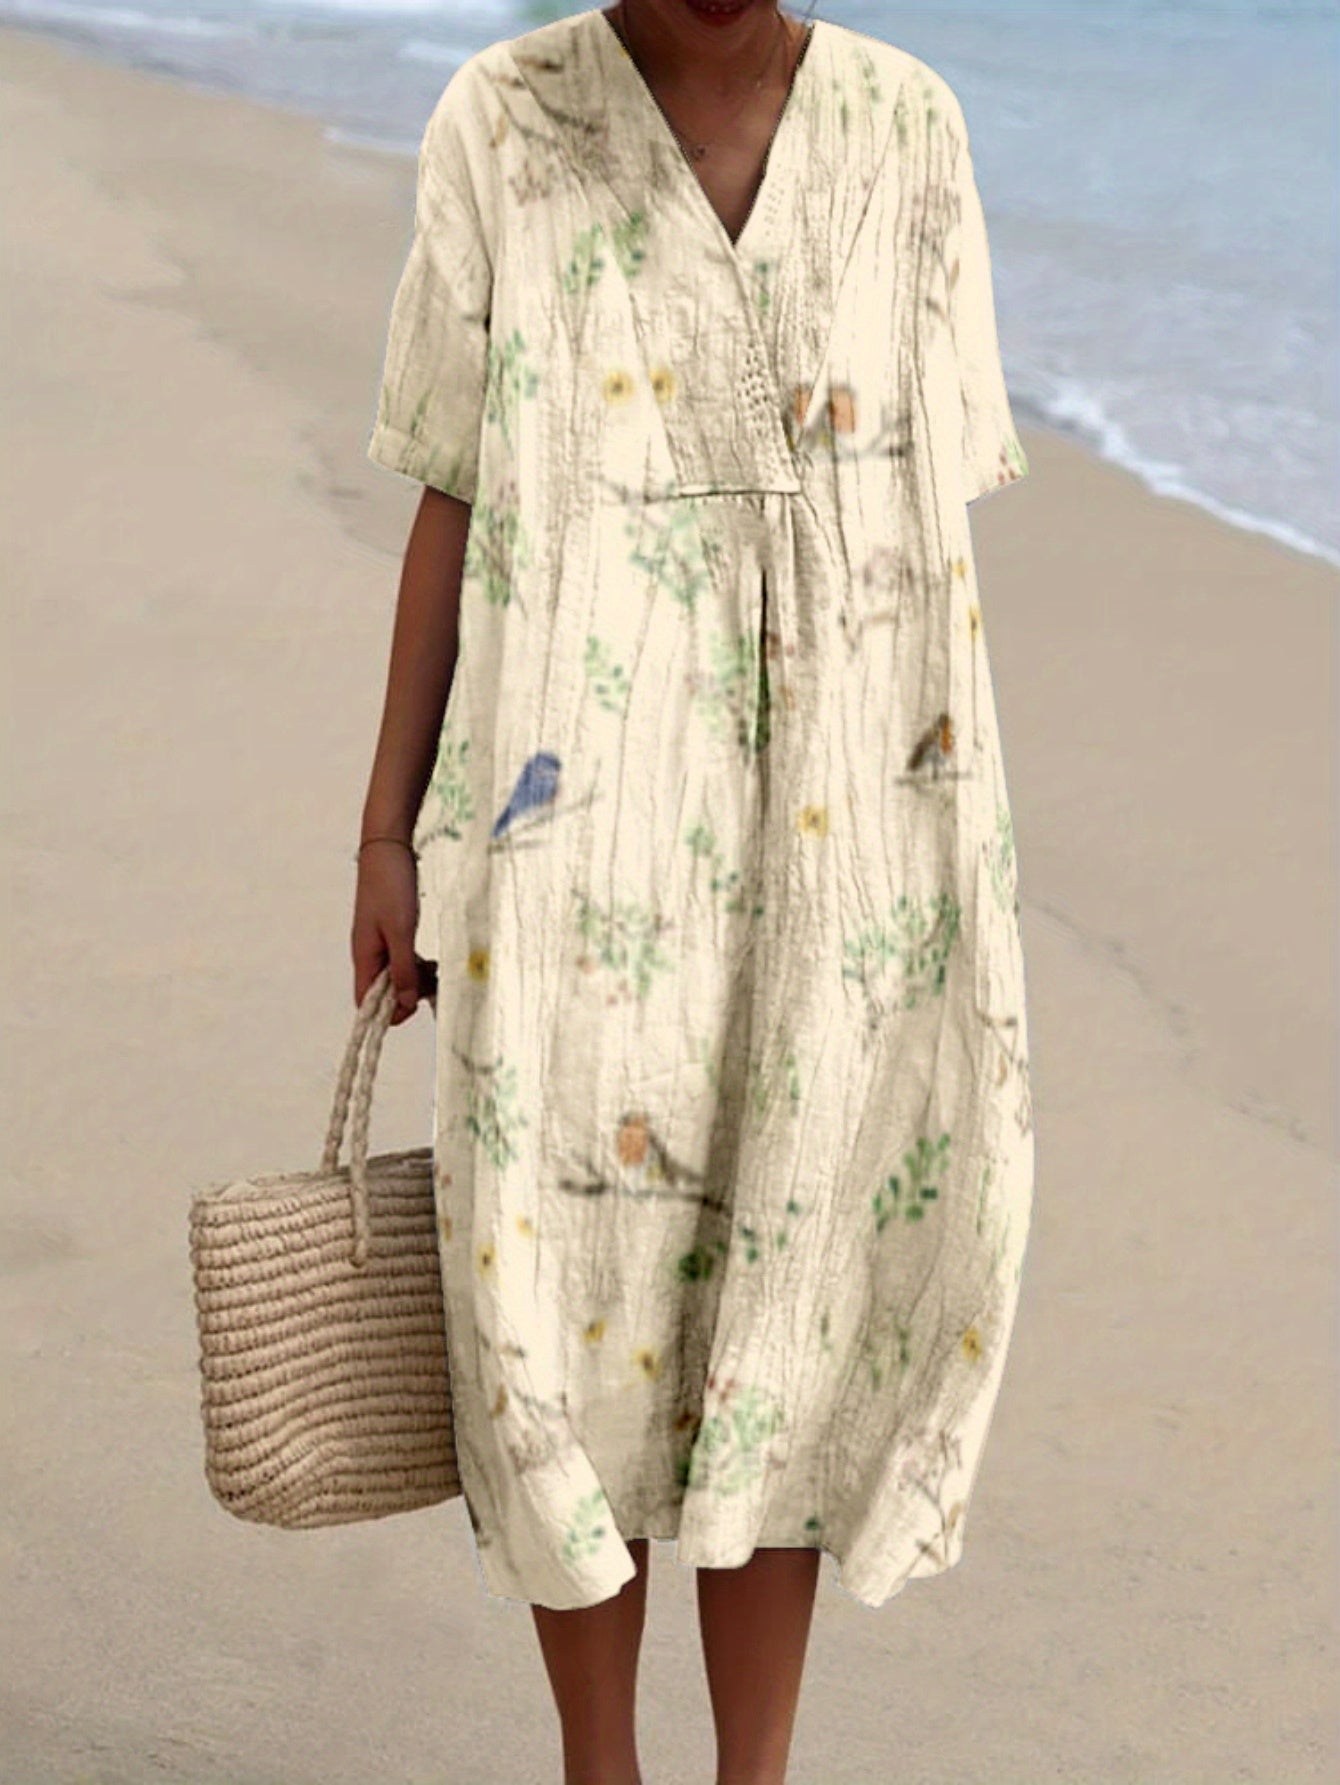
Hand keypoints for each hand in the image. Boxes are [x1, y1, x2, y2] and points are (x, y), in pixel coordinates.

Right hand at [351, 839, 437, 1024]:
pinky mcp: (392, 932)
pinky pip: (403, 960)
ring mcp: (380, 943)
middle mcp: (369, 954)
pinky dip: (418, 965)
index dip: (388, 1013)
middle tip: (433, 984)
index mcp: (364, 957)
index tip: (415, 1008)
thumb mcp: (401, 932)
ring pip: (397, 976)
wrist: (388, 848)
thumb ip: (403, 969)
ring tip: (436, 971)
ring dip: (416, 979)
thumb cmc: (391, 886)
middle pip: (384, 993)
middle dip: (408, 995)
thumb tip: (404, 1003)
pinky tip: (432, 961)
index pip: (366, 1003)